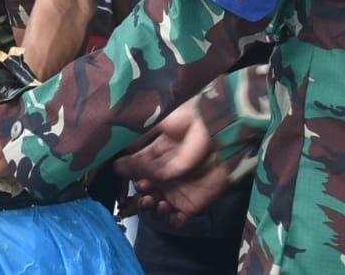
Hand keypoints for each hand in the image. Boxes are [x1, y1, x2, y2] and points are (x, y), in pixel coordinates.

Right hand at [115, 102, 228, 226]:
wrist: (223, 138)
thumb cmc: (194, 125)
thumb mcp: (163, 123)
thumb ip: (141, 137)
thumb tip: (120, 154)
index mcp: (154, 158)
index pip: (134, 171)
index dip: (128, 178)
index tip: (123, 181)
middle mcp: (163, 176)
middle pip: (142, 193)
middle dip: (138, 197)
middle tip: (144, 193)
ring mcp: (176, 191)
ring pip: (155, 207)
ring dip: (151, 209)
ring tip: (156, 202)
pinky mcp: (192, 204)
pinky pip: (177, 219)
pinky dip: (172, 221)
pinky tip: (171, 212)